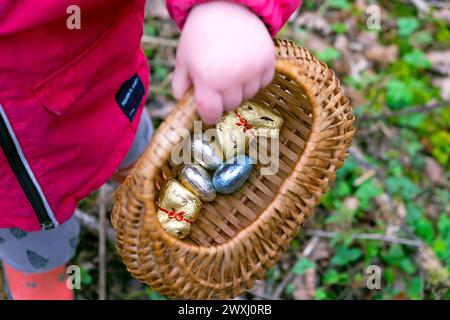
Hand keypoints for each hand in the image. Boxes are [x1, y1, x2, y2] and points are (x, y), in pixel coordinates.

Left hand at [172, 1, 274, 123]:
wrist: (225, 5)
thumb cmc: (200, 35)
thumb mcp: (183, 59)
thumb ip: (180, 86)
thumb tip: (183, 104)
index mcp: (208, 80)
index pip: (212, 114)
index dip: (209, 114)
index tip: (209, 109)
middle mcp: (232, 79)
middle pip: (231, 105)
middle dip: (223, 98)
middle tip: (218, 80)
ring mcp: (252, 71)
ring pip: (249, 95)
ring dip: (241, 88)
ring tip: (232, 68)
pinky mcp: (268, 62)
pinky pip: (264, 83)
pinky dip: (256, 78)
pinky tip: (246, 63)